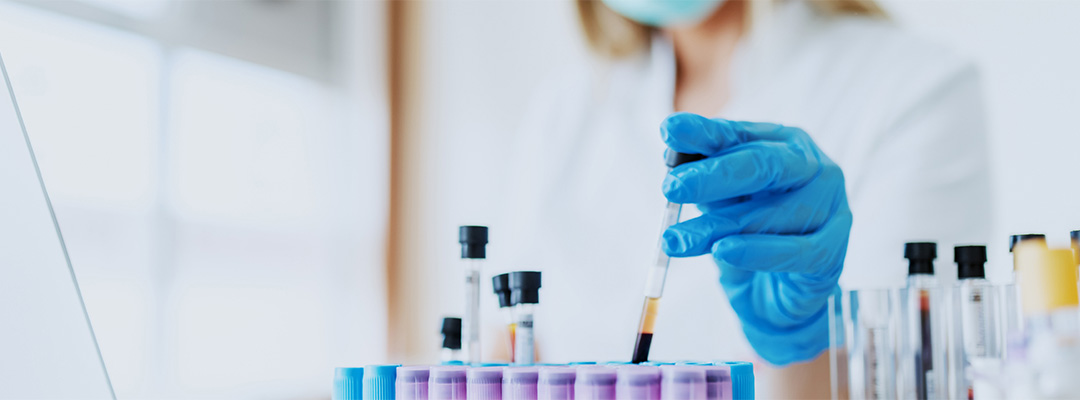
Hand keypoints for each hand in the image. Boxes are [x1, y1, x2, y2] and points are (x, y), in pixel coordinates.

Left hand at [659, 112, 851, 365]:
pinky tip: (723, 252)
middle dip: (714, 175)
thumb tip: (670, 153)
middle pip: (764, 165)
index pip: (739, 134)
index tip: (669, 130)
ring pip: (772, 213)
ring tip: (676, 239)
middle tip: (671, 187)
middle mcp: (813, 168)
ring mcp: (831, 207)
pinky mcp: (833, 251)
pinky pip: (796, 251)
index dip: (704, 132)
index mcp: (783, 144)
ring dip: (718, 226)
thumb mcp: (720, 203)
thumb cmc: (747, 237)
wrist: (776, 297)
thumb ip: (703, 180)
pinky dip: (757, 252)